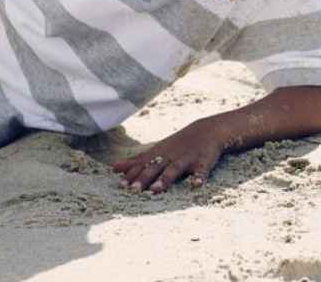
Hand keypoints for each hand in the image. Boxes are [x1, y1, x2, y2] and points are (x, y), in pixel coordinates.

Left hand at [111, 119, 225, 193]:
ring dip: (165, 179)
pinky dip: (199, 177)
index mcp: (159, 155)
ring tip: (156, 189)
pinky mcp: (203, 162)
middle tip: (133, 190)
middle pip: (155, 167)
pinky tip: (196, 185)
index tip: (120, 185)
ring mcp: (187, 159)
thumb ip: (136, 161)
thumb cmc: (177, 144)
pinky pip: (201, 170)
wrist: (207, 130)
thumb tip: (113, 168)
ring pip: (174, 169)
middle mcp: (170, 156)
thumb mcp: (156, 150)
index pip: (142, 165)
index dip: (132, 174)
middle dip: (144, 178)